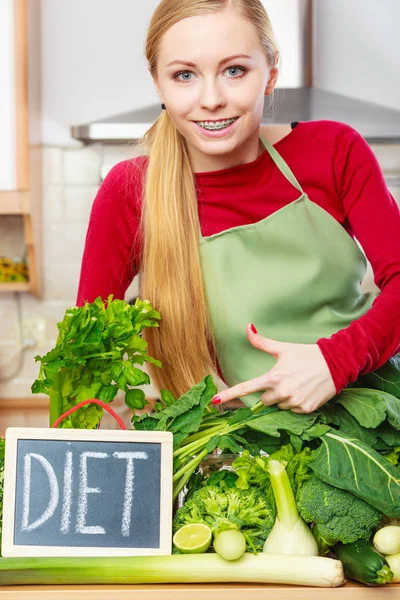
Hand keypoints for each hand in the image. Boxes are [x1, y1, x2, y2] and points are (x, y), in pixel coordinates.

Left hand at [212, 324, 336, 413]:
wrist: (336, 364)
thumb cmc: (308, 354)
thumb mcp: (284, 348)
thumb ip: (262, 342)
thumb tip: (248, 328)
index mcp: (274, 377)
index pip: (246, 388)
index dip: (229, 395)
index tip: (215, 401)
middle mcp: (282, 392)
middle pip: (264, 400)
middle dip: (270, 392)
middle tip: (284, 380)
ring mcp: (294, 403)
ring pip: (278, 406)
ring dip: (283, 398)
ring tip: (297, 384)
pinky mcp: (306, 410)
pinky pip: (292, 411)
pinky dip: (295, 403)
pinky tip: (304, 391)